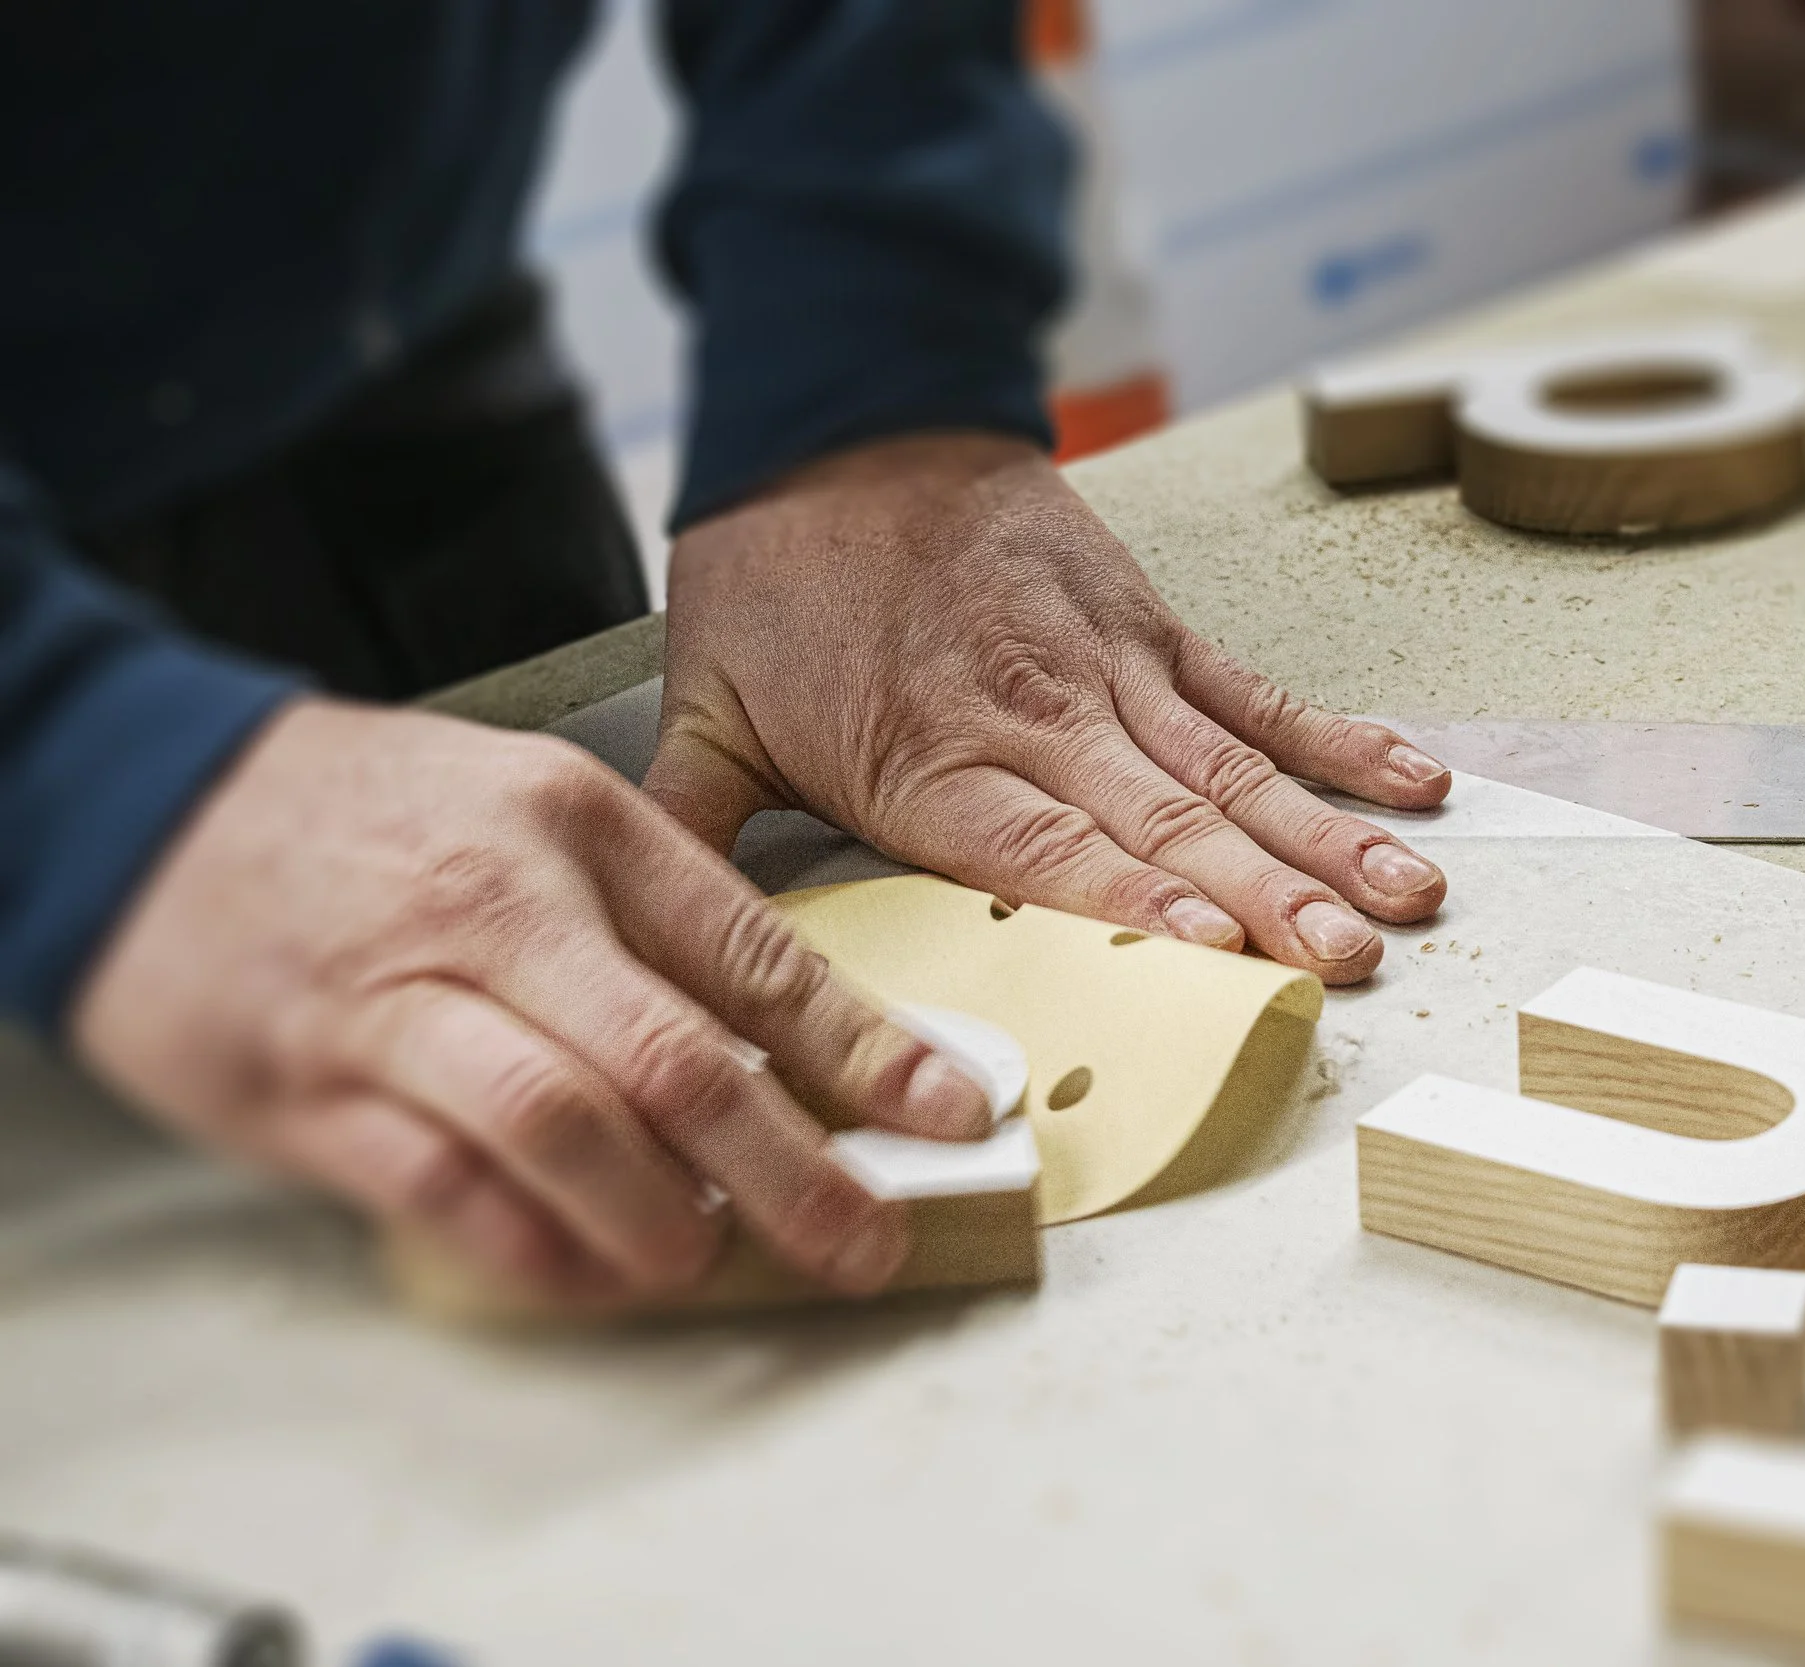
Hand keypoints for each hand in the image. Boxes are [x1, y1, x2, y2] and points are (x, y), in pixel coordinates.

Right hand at [70, 699, 995, 1304]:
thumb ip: (650, 917)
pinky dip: (534, 1249)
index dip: (869, 1051)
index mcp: (574, 825)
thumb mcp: (529, 808)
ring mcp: (397, 1003)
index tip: (953, 1116)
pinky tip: (586, 1268)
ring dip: (659, 1222)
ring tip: (707, 1256)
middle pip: (676, 1061)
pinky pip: (444, 1192)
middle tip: (861, 1239)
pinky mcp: (308, 1090)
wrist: (145, 799)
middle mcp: (497, 910)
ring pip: (564, 1130)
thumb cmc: (363, 814)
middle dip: (794, 1171)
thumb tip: (785, 1043)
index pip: (754, 954)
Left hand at [645, 433, 1452, 983]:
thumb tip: (665, 954)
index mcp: (928, 760)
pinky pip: (1255, 693)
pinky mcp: (1148, 627)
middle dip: (1268, 895)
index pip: (1047, 850)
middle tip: (1350, 957)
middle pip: (1167, 820)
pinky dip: (1335, 740)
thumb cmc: (777, 569)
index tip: (1222, 945)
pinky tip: (1407, 784)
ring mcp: (1107, 669)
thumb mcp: (705, 705)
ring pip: (1233, 768)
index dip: (1139, 900)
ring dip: (1325, 836)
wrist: (841, 414)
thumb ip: (693, 831)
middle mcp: (1035, 720)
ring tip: (1407, 896)